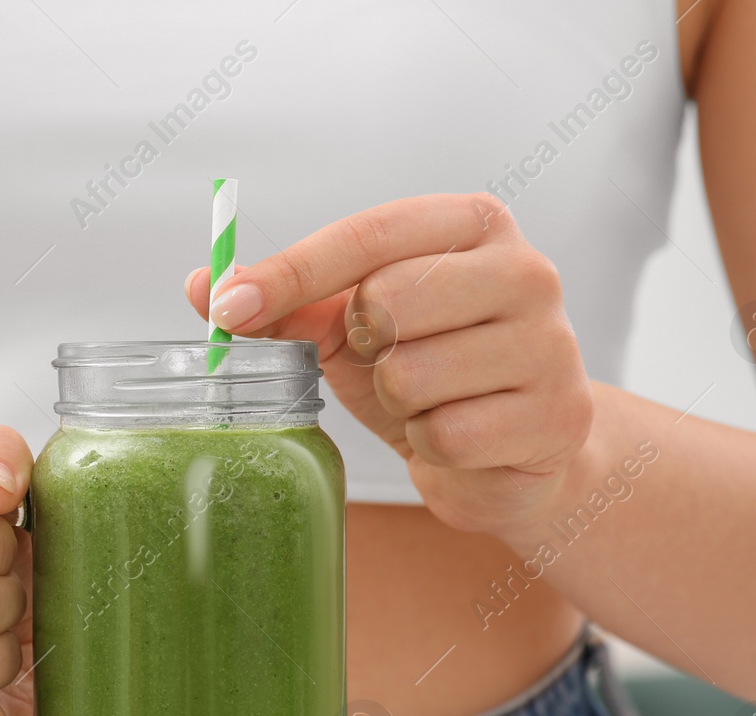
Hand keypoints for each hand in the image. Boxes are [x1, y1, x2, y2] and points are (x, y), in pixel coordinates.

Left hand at [186, 194, 592, 538]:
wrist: (518, 450)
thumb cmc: (431, 369)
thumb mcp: (352, 328)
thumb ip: (286, 304)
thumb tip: (202, 285)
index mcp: (472, 226)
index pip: (368, 235)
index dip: (291, 272)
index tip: (228, 307)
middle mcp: (524, 271)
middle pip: (388, 301)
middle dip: (365, 346)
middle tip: (388, 359)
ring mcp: (549, 344)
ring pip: (412, 375)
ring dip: (399, 402)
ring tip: (431, 401)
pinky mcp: (554, 416)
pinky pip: (446, 435)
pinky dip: (432, 446)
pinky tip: (459, 436)